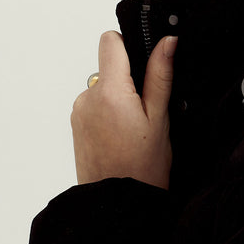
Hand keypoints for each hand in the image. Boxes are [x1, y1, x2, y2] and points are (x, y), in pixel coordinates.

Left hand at [71, 31, 177, 188]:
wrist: (118, 202)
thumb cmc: (142, 168)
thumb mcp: (160, 118)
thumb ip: (160, 75)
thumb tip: (167, 43)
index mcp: (110, 92)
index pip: (111, 41)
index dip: (130, 45)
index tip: (144, 63)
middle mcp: (88, 98)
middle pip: (109, 67)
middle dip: (129, 80)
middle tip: (145, 110)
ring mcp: (79, 112)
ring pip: (104, 88)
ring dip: (119, 99)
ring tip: (134, 129)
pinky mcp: (76, 125)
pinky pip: (95, 106)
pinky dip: (109, 114)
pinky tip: (122, 136)